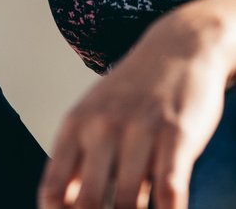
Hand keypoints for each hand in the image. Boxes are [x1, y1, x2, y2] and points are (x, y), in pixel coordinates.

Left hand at [38, 10, 232, 208]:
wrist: (182, 44)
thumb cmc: (135, 89)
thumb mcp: (94, 114)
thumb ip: (78, 159)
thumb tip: (63, 206)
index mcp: (75, 125)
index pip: (53, 190)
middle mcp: (103, 127)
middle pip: (88, 204)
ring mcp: (140, 129)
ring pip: (128, 204)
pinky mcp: (177, 134)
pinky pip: (169, 191)